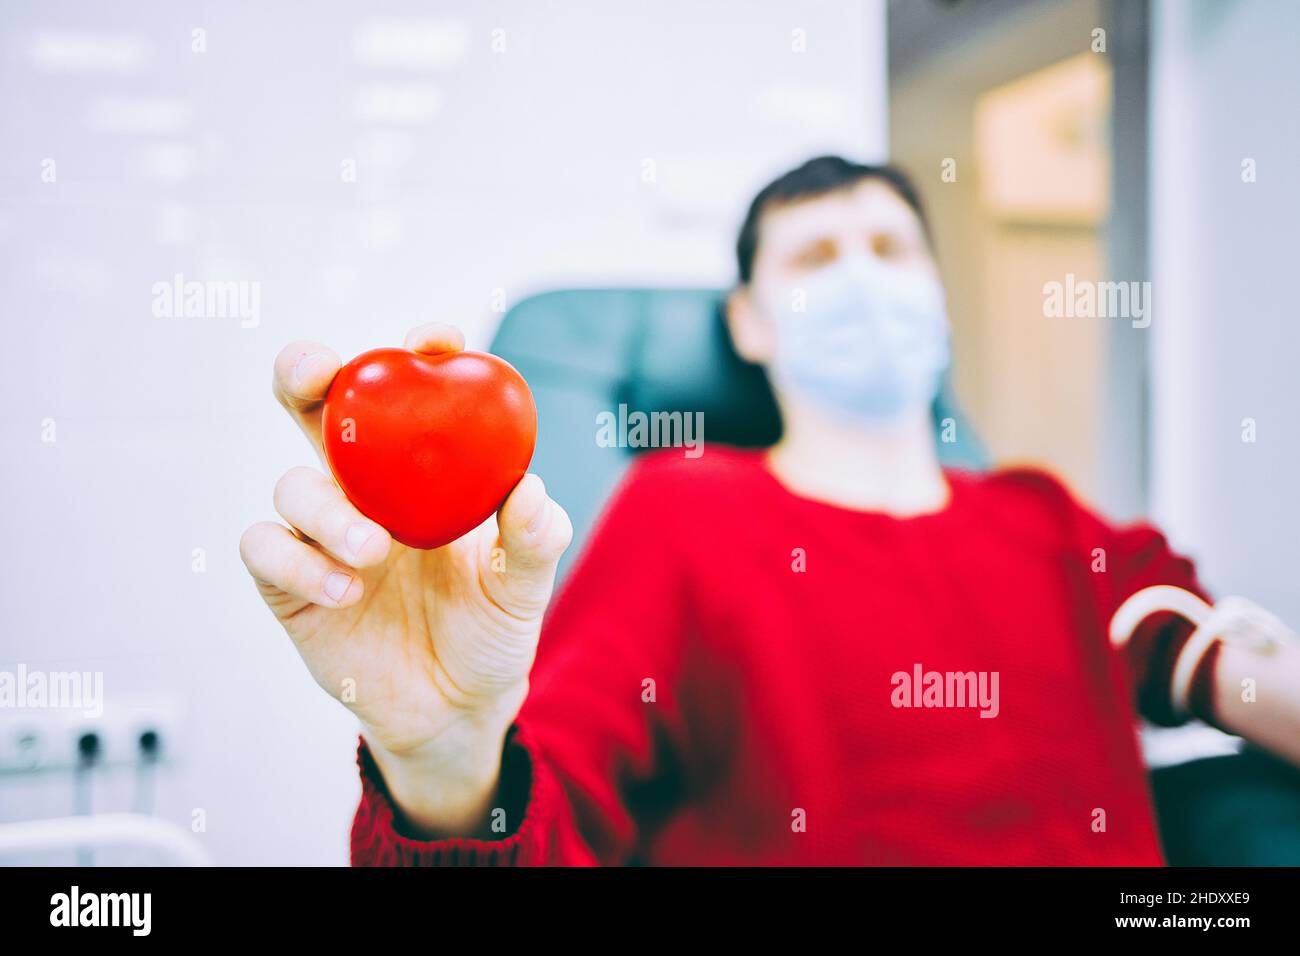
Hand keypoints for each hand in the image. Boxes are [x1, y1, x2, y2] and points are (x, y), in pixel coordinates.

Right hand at [239, 323, 571, 834]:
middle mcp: (364, 488)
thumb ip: (534, 538)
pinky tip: (346, 588)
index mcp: (420, 471)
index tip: (433, 339)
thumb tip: (528, 488)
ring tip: (374, 549)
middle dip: (306, 371)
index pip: (406, 392)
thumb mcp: (524, 586)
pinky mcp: (289, 585)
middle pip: (315, 407)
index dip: (413, 352)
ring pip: (291, 484)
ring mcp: (322, 534)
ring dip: (325, 506)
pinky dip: (299, 560)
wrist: (456, 709)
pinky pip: (266, 550)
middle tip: (321, 372)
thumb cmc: (490, 630)